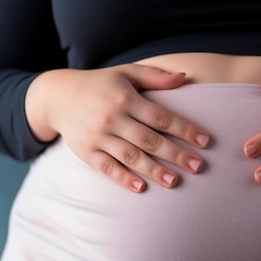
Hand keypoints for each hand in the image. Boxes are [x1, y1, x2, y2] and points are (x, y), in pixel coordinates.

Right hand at [25, 64, 209, 191]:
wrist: (57, 96)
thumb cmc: (100, 84)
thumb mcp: (126, 73)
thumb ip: (155, 77)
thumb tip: (185, 78)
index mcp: (126, 97)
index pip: (161, 116)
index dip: (184, 129)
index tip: (204, 141)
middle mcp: (113, 117)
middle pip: (149, 139)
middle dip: (175, 154)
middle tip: (198, 166)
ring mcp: (98, 136)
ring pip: (130, 156)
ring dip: (153, 170)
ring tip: (174, 182)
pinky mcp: (86, 152)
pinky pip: (106, 167)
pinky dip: (123, 178)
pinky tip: (140, 187)